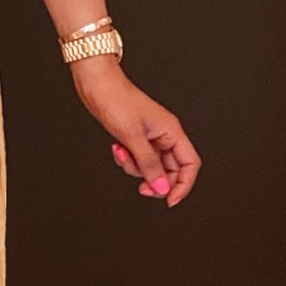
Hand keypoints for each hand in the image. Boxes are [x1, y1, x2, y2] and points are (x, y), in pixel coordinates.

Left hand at [70, 59, 199, 207]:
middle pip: (170, 169)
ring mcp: (149, 137)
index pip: (189, 164)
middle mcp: (164, 135)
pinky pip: (137, 159)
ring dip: (135, 167)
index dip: (183, 185)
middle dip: (155, 180)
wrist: (96, 85)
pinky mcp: (135, 137)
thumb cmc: (116, 100)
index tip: (169, 200)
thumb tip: (162, 187)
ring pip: (151, 166)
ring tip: (122, 153)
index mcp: (171, 132)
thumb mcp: (133, 137)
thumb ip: (149, 164)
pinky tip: (117, 148)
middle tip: (142, 189)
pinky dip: (126, 159)